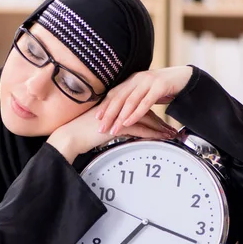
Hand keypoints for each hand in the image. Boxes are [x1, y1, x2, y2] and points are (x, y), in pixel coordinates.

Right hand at [47, 105, 177, 163]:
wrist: (70, 136)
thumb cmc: (81, 132)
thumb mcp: (101, 126)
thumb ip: (112, 124)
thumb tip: (121, 129)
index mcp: (115, 104)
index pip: (138, 106)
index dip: (151, 114)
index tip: (161, 121)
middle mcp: (119, 107)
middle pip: (145, 111)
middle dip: (160, 121)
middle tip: (172, 129)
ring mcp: (119, 115)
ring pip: (146, 119)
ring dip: (160, 127)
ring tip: (171, 135)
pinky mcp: (119, 125)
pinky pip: (140, 129)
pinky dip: (153, 134)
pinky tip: (161, 138)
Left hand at [95, 66, 192, 135]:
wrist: (186, 78)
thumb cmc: (166, 87)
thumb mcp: (147, 92)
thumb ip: (136, 98)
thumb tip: (123, 111)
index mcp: (133, 79)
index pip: (115, 93)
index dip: (105, 105)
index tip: (97, 117)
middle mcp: (138, 78)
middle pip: (119, 97)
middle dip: (108, 114)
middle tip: (101, 127)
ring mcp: (149, 81)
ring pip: (130, 101)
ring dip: (120, 117)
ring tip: (113, 129)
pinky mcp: (160, 87)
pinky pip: (145, 102)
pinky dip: (135, 114)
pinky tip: (128, 122)